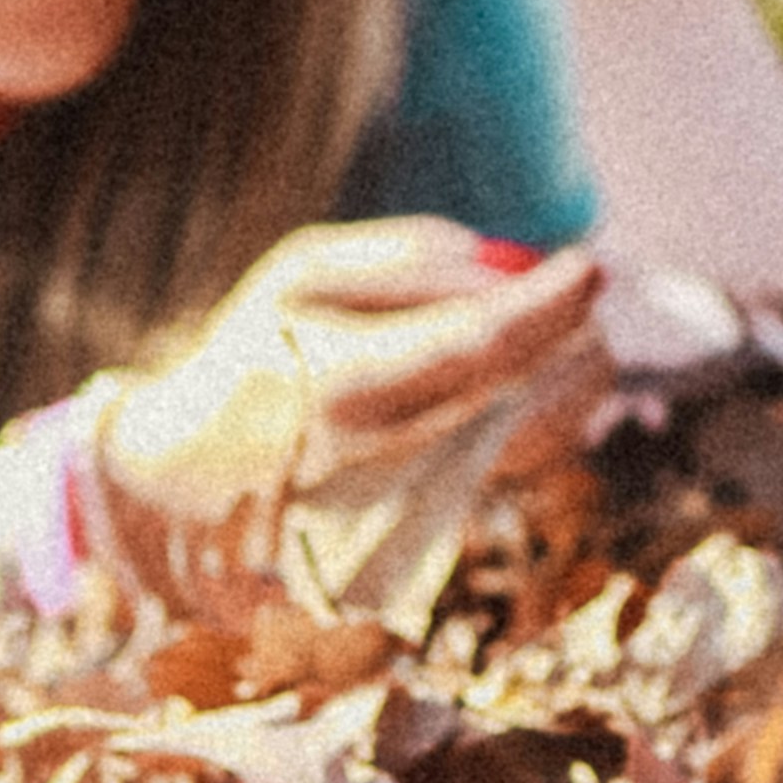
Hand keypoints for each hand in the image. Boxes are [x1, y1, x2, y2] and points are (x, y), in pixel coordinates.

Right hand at [91, 215, 607, 545]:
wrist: (193, 486)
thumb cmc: (249, 361)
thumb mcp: (299, 277)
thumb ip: (403, 259)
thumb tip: (503, 263)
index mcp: (348, 384)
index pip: (477, 346)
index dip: (545, 305)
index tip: (589, 265)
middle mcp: (391, 452)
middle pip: (524, 390)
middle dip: (570, 332)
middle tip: (583, 287)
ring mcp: (415, 498)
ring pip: (536, 432)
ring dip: (569, 373)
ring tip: (563, 326)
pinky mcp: (433, 523)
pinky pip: (520, 459)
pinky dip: (547, 411)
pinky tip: (540, 374)